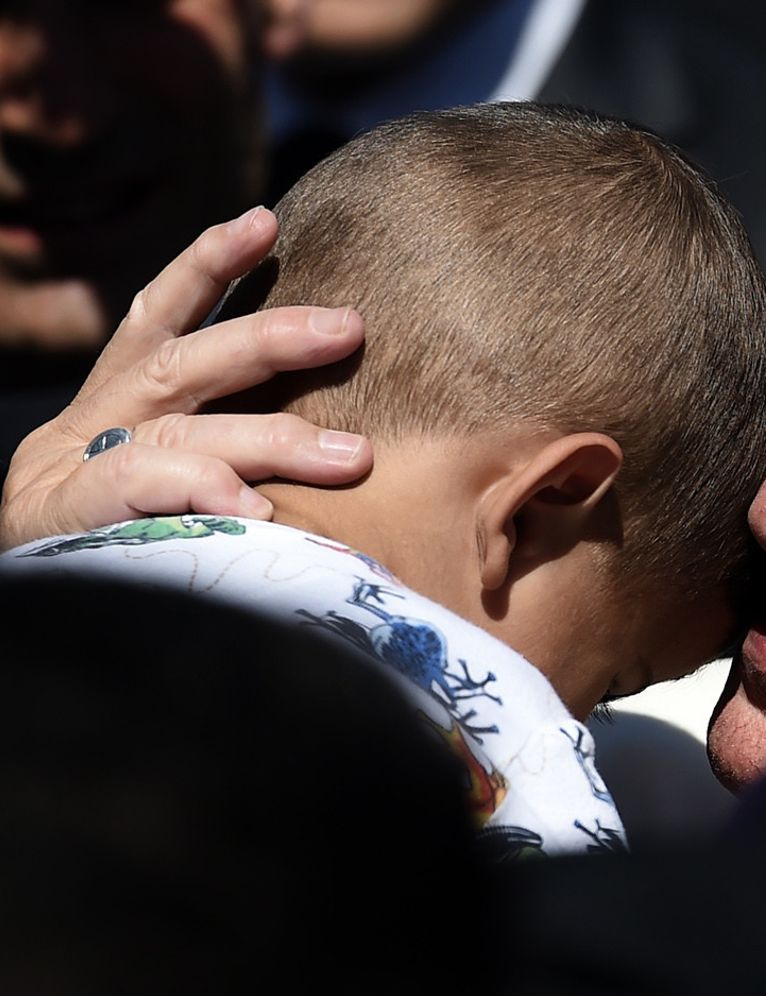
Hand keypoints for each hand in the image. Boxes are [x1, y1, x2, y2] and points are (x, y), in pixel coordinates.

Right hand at [0, 207, 372, 549]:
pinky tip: (255, 509)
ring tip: (351, 456)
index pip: (159, 320)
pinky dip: (201, 489)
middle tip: (348, 326)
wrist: (38, 627)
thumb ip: (232, 457)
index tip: (264, 221)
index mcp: (115, 409)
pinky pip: (139, 488)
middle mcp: (91, 426)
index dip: (206, 266)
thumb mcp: (171, 492)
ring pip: (180, 433)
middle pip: (183, 365)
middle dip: (268, 338)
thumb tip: (345, 444)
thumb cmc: (124, 553)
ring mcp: (71, 471)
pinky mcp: (64, 519)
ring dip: (272, 438)